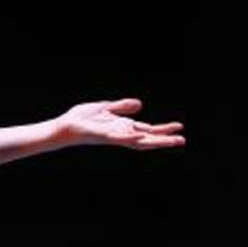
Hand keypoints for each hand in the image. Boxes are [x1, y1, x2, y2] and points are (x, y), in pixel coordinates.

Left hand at [55, 99, 184, 150]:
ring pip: (137, 141)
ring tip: (171, 141)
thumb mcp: (106, 108)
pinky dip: (129, 138)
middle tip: (183, 140)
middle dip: (164, 139)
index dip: (163, 129)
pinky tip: (140, 137)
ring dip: (154, 141)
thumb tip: (141, 104)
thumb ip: (122, 107)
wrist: (64, 125)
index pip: (147, 130)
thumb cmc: (82, 118)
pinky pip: (118, 138)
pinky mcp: (103, 136)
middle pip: (147, 138)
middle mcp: (120, 133)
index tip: (180, 126)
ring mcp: (113, 136)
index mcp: (122, 127)